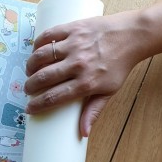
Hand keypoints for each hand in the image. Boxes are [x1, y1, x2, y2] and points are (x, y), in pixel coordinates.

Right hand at [24, 10, 145, 136]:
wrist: (133, 36)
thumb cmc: (120, 66)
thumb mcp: (109, 91)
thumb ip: (93, 111)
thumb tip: (83, 133)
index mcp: (86, 83)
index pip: (53, 97)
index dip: (37, 105)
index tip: (29, 108)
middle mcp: (78, 65)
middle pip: (43, 78)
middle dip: (30, 86)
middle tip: (28, 89)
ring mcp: (74, 45)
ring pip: (41, 56)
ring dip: (31, 65)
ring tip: (30, 71)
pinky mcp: (73, 28)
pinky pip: (48, 36)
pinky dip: (37, 44)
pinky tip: (36, 51)